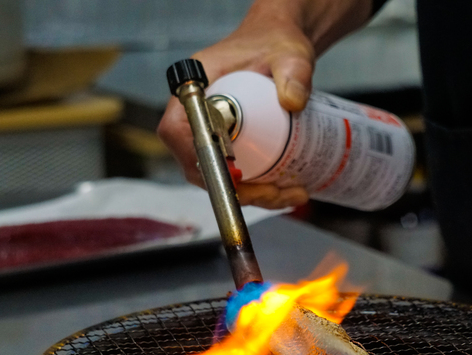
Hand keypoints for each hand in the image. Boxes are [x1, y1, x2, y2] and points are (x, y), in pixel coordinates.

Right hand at [157, 0, 370, 208]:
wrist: (280, 47)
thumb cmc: (276, 44)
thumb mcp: (289, 54)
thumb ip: (294, 71)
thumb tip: (293, 101)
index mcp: (195, 86)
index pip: (177, 130)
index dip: (198, 157)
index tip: (235, 174)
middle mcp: (194, 114)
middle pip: (199, 164)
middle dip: (237, 188)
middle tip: (278, 192)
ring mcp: (209, 132)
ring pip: (218, 177)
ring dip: (253, 195)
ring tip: (292, 194)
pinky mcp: (226, 145)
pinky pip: (234, 175)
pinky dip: (259, 188)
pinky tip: (287, 190)